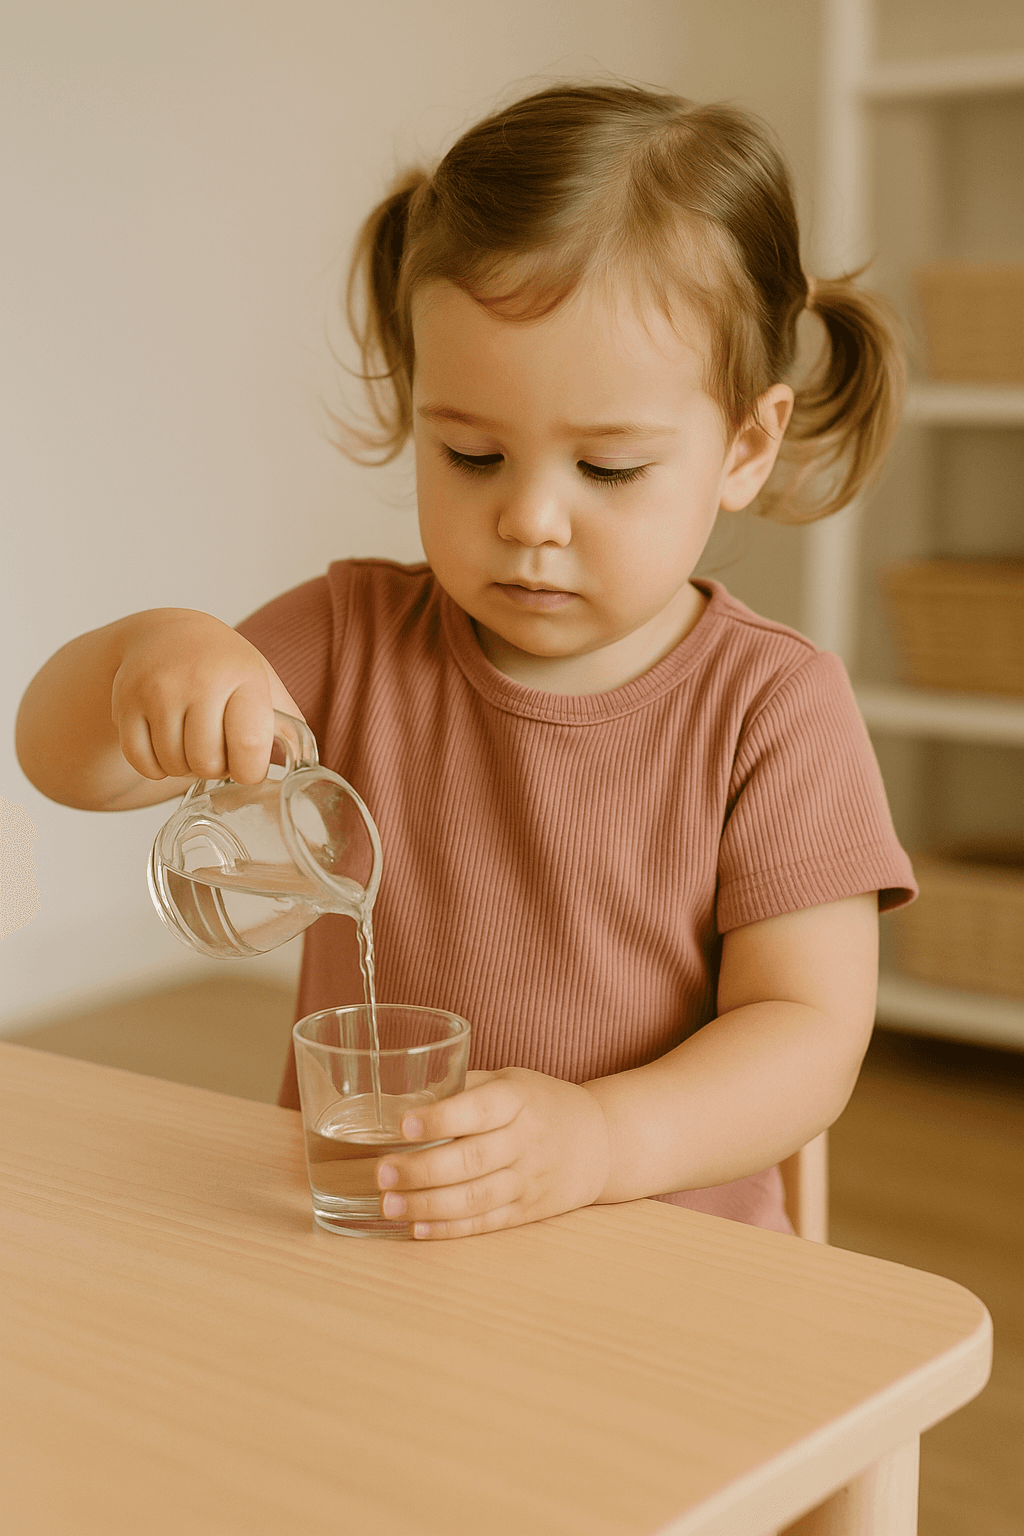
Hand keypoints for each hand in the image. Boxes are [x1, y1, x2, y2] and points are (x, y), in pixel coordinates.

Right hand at [109, 609, 297, 784]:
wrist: (166, 635)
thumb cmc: (224, 668)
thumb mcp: (263, 682)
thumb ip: (287, 724)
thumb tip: (308, 772)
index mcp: (242, 674)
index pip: (249, 745)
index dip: (250, 771)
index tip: (249, 766)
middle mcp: (198, 678)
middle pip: (207, 762)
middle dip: (215, 769)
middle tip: (217, 750)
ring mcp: (157, 689)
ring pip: (174, 765)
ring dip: (185, 768)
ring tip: (192, 744)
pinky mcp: (124, 702)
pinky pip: (142, 763)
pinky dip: (155, 768)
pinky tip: (166, 747)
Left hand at [375, 1068, 610, 1238]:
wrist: (600, 1141)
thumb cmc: (540, 1103)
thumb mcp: (510, 1081)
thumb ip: (463, 1089)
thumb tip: (400, 1100)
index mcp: (517, 1100)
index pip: (477, 1109)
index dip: (440, 1118)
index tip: (403, 1124)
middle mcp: (525, 1140)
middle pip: (471, 1160)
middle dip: (421, 1170)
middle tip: (382, 1173)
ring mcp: (528, 1179)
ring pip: (475, 1198)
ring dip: (428, 1205)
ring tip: (389, 1205)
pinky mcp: (527, 1210)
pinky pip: (485, 1223)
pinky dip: (450, 1229)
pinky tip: (418, 1229)